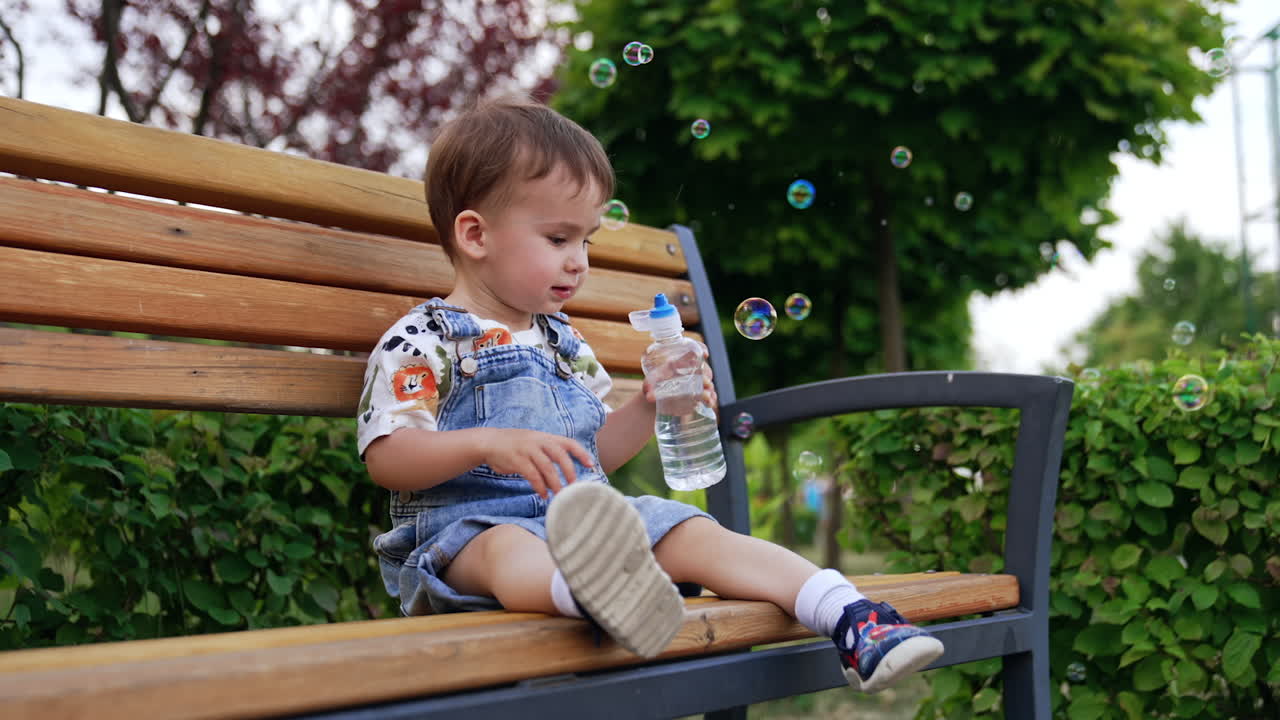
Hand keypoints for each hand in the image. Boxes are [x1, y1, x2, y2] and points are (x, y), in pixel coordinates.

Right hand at [480, 428, 595, 498]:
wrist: (489, 442)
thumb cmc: (514, 446)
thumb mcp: (533, 445)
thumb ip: (547, 458)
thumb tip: (558, 480)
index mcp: (545, 437)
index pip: (568, 442)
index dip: (581, 453)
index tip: (591, 465)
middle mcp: (538, 441)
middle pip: (560, 454)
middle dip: (569, 471)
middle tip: (574, 486)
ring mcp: (527, 449)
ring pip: (547, 467)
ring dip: (555, 483)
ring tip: (559, 495)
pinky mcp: (517, 460)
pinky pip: (532, 475)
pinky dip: (539, 486)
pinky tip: (543, 494)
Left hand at [641, 342, 717, 415]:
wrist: (656, 400)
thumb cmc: (652, 386)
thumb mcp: (649, 384)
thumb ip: (648, 387)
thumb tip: (648, 396)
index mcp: (680, 361)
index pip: (695, 350)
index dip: (702, 349)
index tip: (705, 354)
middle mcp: (691, 370)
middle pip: (704, 367)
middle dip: (706, 373)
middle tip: (704, 382)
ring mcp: (696, 383)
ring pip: (708, 382)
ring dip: (709, 387)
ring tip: (707, 395)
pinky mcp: (698, 395)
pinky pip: (709, 394)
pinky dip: (712, 398)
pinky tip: (710, 401)